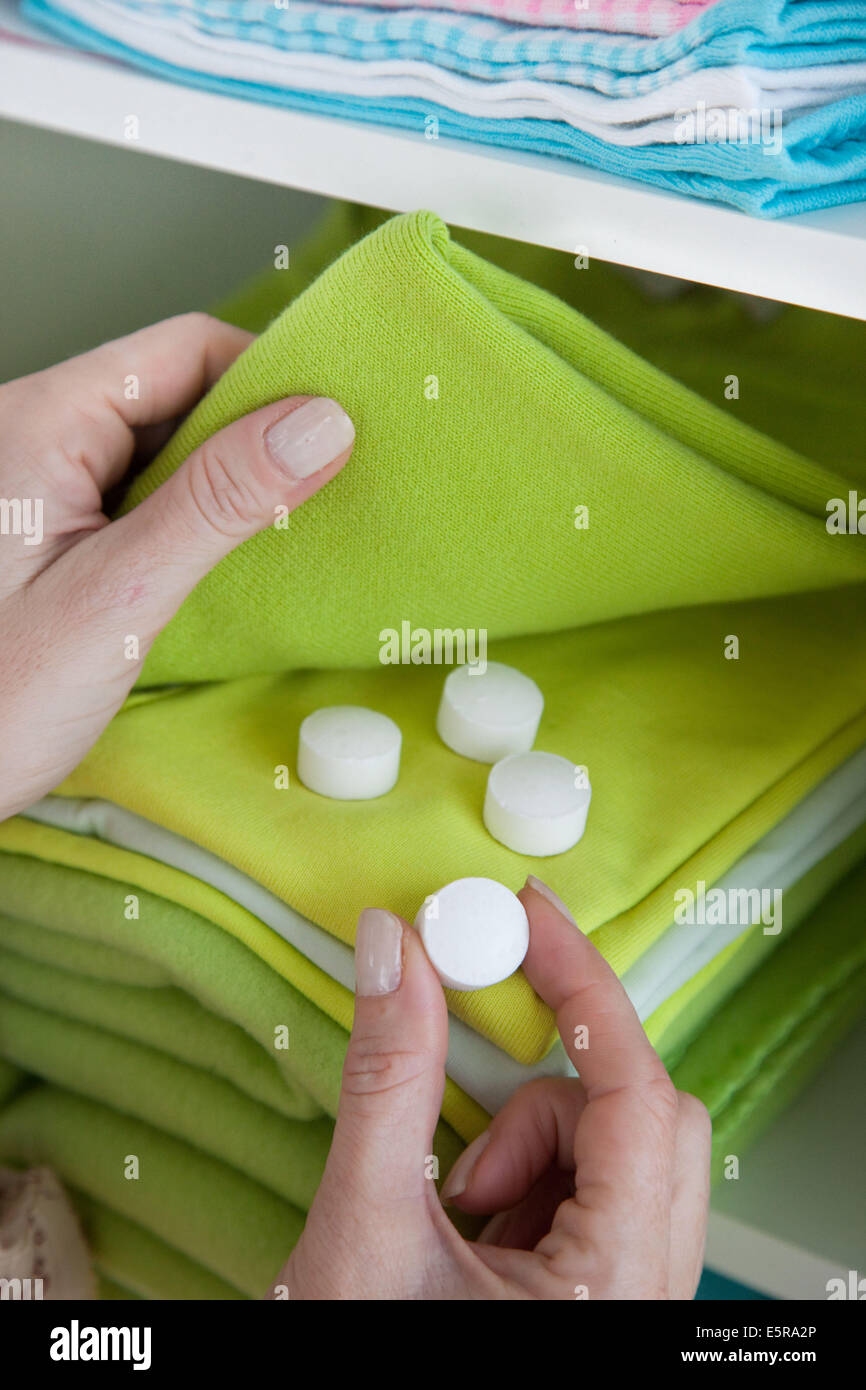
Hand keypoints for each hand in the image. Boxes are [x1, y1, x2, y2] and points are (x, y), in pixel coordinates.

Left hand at [0, 314, 354, 821]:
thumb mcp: (121, 598)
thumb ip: (219, 503)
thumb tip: (320, 423)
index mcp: (39, 421)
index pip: (182, 350)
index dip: (269, 378)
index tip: (339, 431)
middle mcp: (33, 431)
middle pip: (175, 389)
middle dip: (253, 435)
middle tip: (321, 489)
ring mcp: (40, 479)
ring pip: (162, 442)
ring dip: (226, 481)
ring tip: (279, 529)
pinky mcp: (51, 525)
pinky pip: (140, 491)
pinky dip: (192, 516)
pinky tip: (226, 556)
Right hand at [276, 878, 710, 1299]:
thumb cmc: (357, 1378)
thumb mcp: (365, 1233)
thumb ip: (387, 1080)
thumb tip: (395, 954)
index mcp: (611, 1292)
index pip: (636, 1097)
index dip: (585, 988)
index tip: (527, 917)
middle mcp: (646, 1298)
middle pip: (653, 1121)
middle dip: (558, 1076)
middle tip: (480, 1032)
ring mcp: (629, 1298)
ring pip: (625, 1154)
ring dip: (539, 1136)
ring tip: (457, 1193)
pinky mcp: (601, 1292)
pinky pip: (596, 1192)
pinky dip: (534, 1171)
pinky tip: (470, 1217)